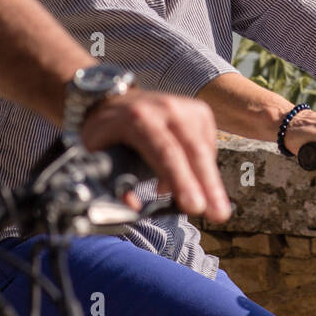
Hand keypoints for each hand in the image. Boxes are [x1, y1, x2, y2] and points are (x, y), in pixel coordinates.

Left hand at [78, 91, 231, 221]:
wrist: (113, 100)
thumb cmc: (105, 132)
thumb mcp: (96, 155)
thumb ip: (111, 181)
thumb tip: (133, 207)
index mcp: (138, 119)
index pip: (166, 152)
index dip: (181, 181)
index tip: (194, 207)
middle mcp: (166, 109)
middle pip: (194, 151)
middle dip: (209, 186)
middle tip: (219, 215)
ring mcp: (186, 108)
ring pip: (205, 151)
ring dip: (210, 183)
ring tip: (214, 210)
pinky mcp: (199, 111)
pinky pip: (208, 146)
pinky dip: (204, 168)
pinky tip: (193, 180)